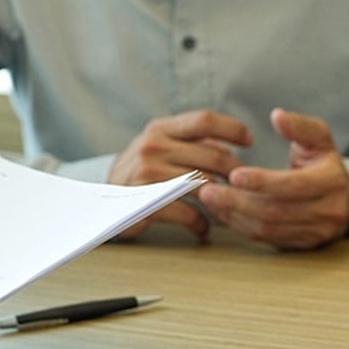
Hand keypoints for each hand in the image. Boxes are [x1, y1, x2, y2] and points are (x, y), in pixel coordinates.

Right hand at [109, 110, 251, 240]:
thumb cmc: (139, 174)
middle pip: (212, 155)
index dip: (232, 128)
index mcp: (160, 129)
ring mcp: (147, 174)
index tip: (250, 141)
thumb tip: (233, 142)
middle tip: (246, 187)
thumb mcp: (158, 147)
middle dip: (235, 173)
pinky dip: (200, 224)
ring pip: (204, 185)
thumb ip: (190, 141)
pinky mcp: (145, 202)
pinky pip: (187, 213)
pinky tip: (203, 229)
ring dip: (222, 201)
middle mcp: (153, 147)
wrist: (98, 202)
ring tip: (229, 210)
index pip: (204, 120)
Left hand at [197, 109, 348, 249]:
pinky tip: (222, 212)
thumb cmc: (323, 163)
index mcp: (332, 181)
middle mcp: (328, 211)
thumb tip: (278, 116)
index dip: (263, 181)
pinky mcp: (301, 246)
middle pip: (276, 211)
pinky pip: (266, 239)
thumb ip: (299, 126)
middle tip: (207, 190)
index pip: (294, 185)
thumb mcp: (319, 139)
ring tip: (210, 200)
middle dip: (238, 202)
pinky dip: (240, 226)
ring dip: (234, 215)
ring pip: (268, 229)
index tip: (234, 174)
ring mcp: (315, 232)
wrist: (343, 199)